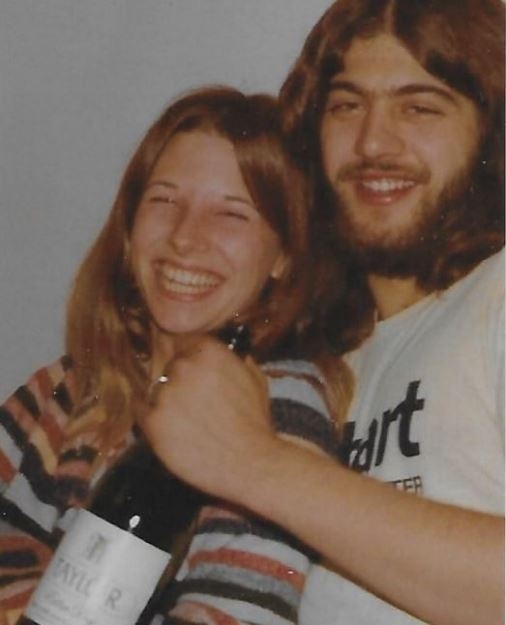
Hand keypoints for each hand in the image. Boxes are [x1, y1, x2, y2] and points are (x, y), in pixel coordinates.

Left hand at [141, 336, 278, 501]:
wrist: (250, 462)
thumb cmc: (255, 422)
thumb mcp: (254, 377)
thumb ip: (233, 358)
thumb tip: (223, 351)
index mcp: (209, 351)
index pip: (184, 341)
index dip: (187, 355)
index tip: (190, 368)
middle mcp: (184, 367)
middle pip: (169, 365)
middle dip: (178, 379)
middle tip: (193, 400)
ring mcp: (166, 393)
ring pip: (155, 388)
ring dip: (166, 399)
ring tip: (187, 420)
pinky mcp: (153, 421)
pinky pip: (141, 410)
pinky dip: (151, 417)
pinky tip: (170, 428)